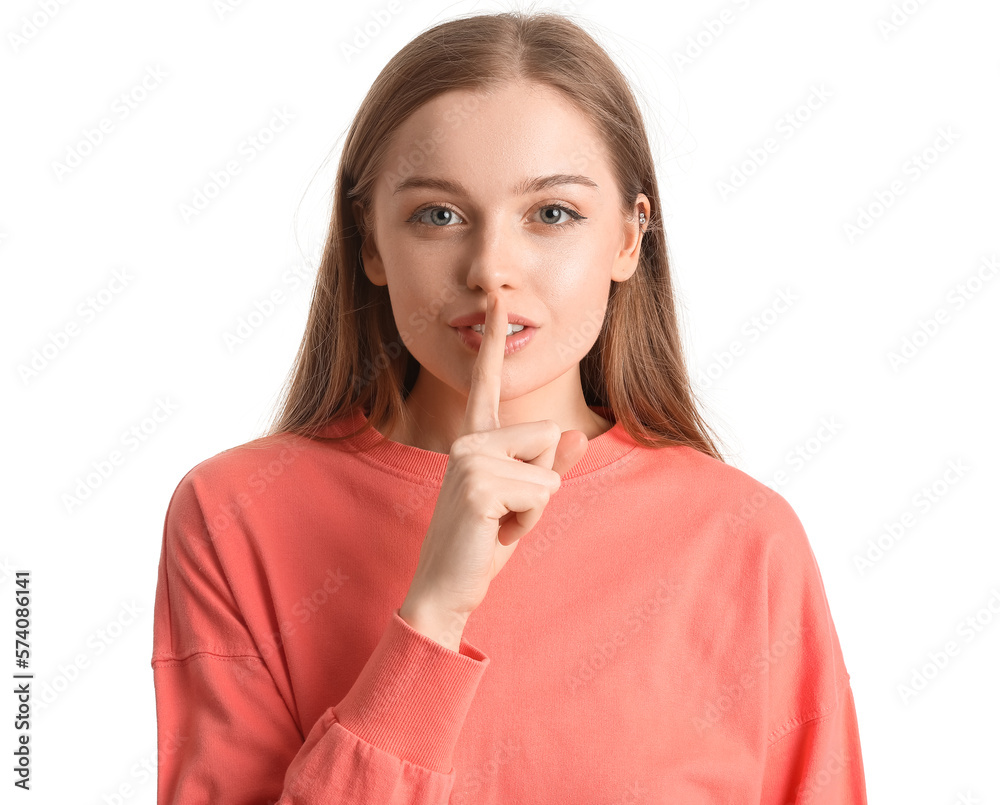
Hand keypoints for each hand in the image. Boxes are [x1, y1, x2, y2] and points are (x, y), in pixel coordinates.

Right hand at [399, 290, 588, 642]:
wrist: (447, 588)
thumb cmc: (484, 543)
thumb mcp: (524, 501)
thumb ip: (548, 466)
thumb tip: (575, 433)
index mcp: (476, 439)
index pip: (488, 384)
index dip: (494, 343)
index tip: (497, 301)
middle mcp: (469, 440)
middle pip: (549, 434)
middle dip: (543, 482)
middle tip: (506, 513)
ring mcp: (469, 458)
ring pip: (549, 465)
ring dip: (537, 505)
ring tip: (500, 523)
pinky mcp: (477, 484)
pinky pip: (541, 492)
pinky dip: (529, 521)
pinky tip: (496, 533)